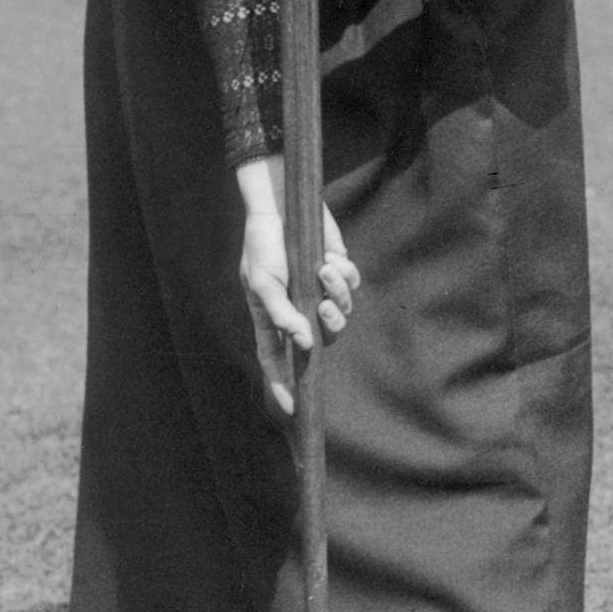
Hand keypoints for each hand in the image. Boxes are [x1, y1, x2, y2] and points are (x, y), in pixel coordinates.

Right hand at [235, 155, 357, 413]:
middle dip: (328, 325)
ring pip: (340, 312)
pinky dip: (343, 275)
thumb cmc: (263, 244)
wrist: (281, 203)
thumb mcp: (263, 281)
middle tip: (323, 307)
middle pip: (320, 340)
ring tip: (324, 270)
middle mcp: (296, 309)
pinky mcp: (334, 271)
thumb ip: (281, 313)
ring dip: (337, 294)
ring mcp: (316, 291)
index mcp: (270, 316)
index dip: (282, 386)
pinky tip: (329, 258)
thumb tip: (303, 342)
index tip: (291, 408)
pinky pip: (349, 286)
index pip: (275, 360)